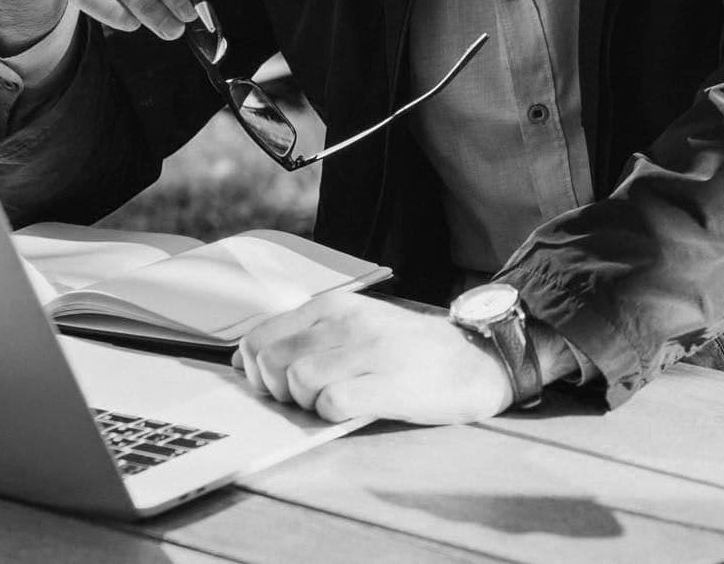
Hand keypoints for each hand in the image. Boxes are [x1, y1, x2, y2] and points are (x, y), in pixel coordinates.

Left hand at [232, 293, 513, 424]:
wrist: (476, 358)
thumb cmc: (409, 349)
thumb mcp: (356, 326)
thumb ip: (307, 338)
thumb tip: (246, 363)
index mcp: (333, 308)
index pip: (257, 339)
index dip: (257, 371)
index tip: (279, 386)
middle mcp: (347, 323)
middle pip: (271, 364)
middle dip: (280, 392)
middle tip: (311, 399)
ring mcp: (369, 351)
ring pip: (297, 383)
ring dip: (308, 405)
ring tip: (338, 403)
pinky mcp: (389, 383)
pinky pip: (332, 403)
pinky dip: (333, 415)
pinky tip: (355, 409)